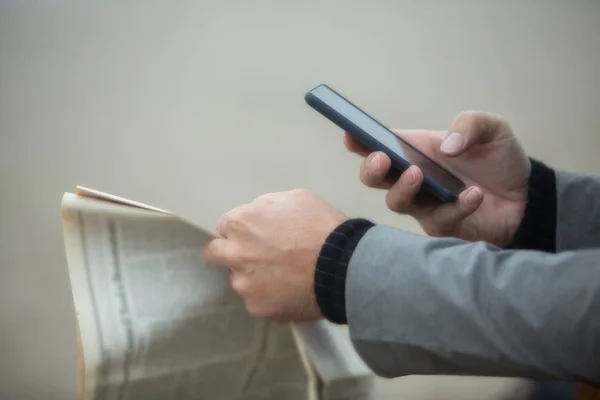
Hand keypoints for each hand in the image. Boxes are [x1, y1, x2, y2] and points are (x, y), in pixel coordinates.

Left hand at [203, 189, 346, 321]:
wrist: (343, 266)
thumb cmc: (322, 227)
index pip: (224, 227)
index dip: (241, 230)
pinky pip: (258, 301)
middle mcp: (235, 254)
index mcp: (241, 223)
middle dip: (229, 253)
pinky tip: (290, 291)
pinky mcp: (257, 308)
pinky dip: (270, 297)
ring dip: (253, 277)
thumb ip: (267, 207)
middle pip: (215, 254)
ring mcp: (244, 284)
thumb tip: (258, 217)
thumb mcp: (295, 198)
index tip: (255, 236)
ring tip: (283, 277)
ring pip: (240, 280)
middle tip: (254, 256)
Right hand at [346, 111, 529, 246]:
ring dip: (403, 189)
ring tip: (420, 175)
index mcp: (417, 150)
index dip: (360, 141)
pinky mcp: (442, 226)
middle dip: (371, 169)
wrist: (528, 198)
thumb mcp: (493, 129)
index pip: (380, 144)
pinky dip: (455, 207)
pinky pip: (438, 220)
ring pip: (397, 203)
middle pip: (375, 178)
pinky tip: (474, 195)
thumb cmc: (500, 161)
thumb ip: (471, 124)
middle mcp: (414, 178)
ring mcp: (424, 204)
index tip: (350, 136)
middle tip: (382, 160)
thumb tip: (448, 147)